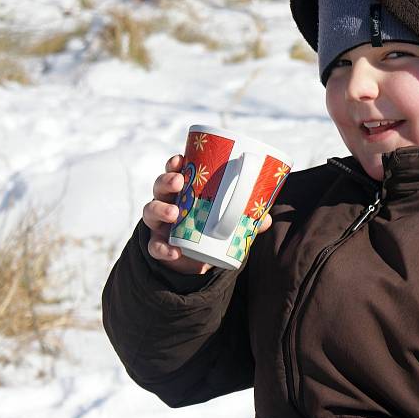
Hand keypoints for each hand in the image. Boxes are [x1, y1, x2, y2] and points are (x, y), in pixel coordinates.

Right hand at [142, 154, 271, 274]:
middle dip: (167, 180)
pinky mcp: (158, 244)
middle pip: (159, 186)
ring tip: (175, 213)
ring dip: (161, 209)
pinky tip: (174, 251)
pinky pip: (155, 245)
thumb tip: (267, 219)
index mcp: (183, 190)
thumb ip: (245, 217)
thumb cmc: (210, 226)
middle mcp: (167, 202)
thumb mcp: (227, 218)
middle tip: (179, 182)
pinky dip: (162, 248)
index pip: (173, 171)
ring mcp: (160, 223)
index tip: (180, 159)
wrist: (195, 258)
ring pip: (150, 211)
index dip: (173, 163)